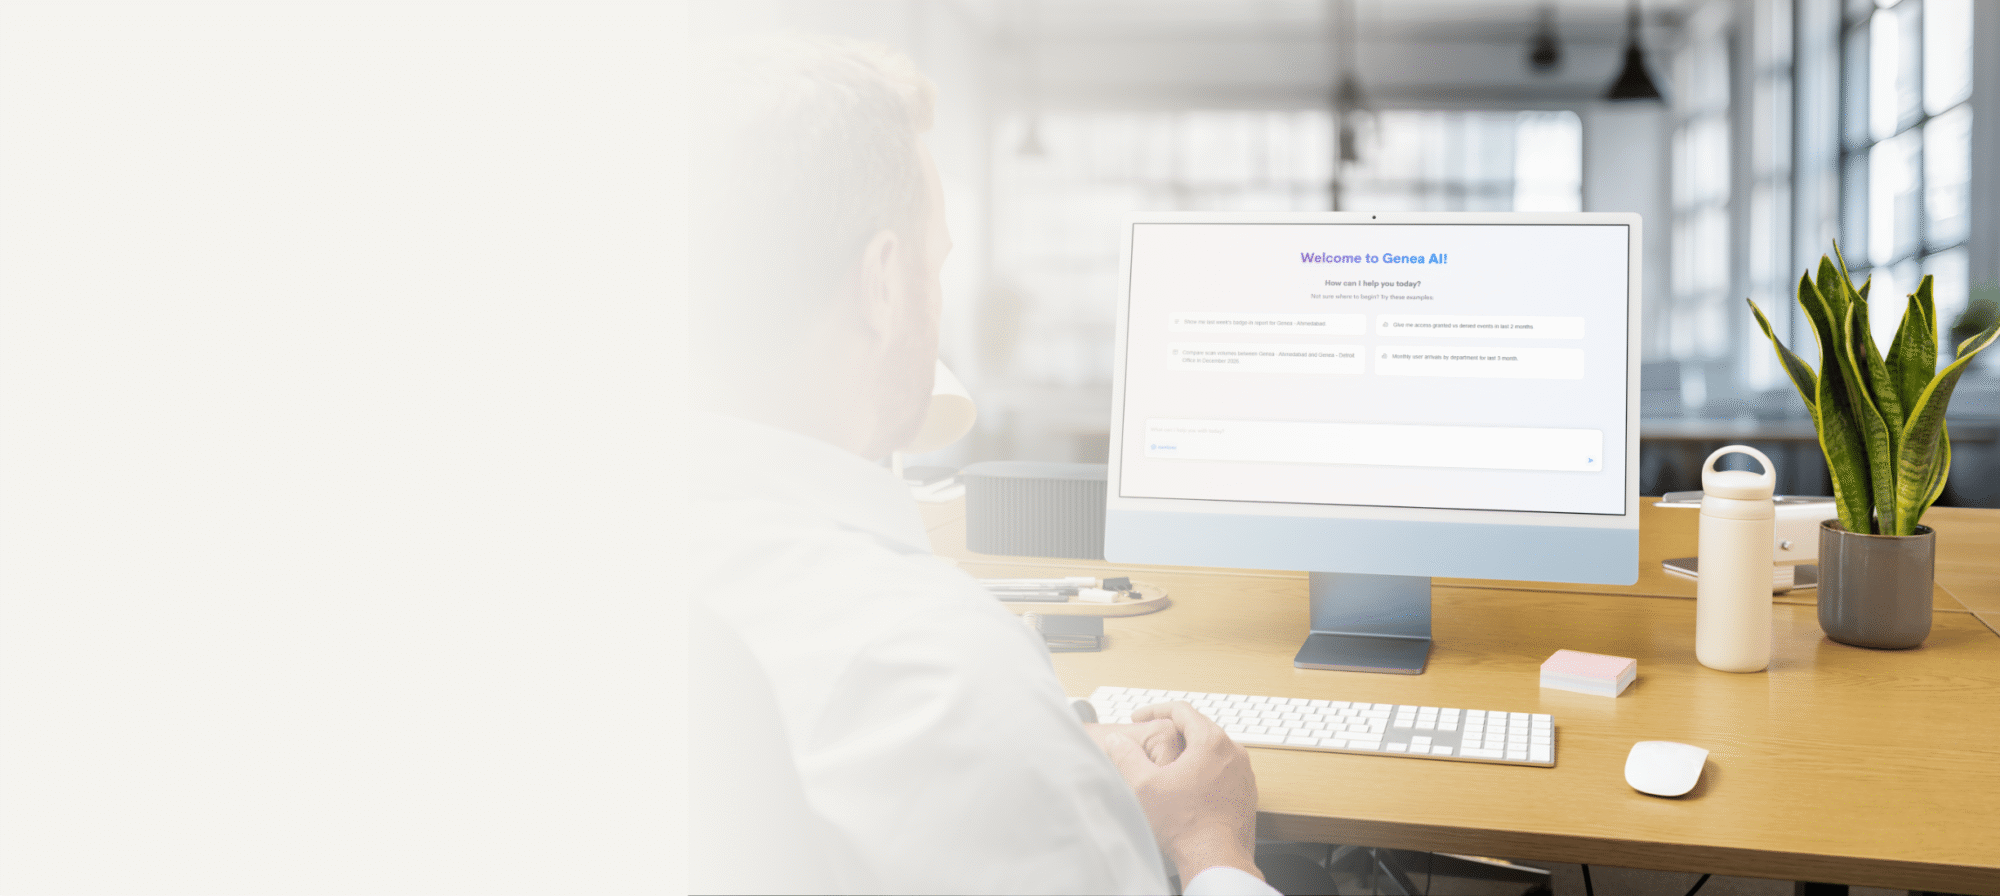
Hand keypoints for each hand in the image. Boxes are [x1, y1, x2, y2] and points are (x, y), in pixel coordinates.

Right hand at [1096, 700, 1261, 883]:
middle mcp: (1234, 753)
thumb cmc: (1185, 825)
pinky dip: (1205, 771)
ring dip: (1190, 753)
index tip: (1138, 718)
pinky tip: (1189, 788)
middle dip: (1172, 731)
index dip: (1154, 710)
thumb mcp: (1144, 786)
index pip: (1182, 710)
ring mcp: (1244, 774)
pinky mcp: (1246, 793)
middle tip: (1150, 741)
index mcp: (1212, 742)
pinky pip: (1224, 771)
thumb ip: (1126, 756)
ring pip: (1213, 751)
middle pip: (1199, 728)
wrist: (1217, 859)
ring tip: (1168, 766)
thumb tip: (1117, 740)